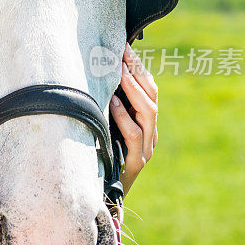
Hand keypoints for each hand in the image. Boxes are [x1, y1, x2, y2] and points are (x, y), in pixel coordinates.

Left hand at [110, 43, 158, 194]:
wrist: (103, 198)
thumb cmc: (99, 157)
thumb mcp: (103, 127)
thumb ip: (106, 106)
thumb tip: (92, 73)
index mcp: (146, 122)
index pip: (149, 88)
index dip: (138, 67)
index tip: (123, 46)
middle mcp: (150, 133)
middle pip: (152, 96)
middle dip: (137, 73)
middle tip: (121, 53)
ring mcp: (145, 149)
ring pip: (148, 113)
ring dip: (133, 90)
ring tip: (119, 72)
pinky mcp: (134, 163)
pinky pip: (133, 136)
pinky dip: (123, 117)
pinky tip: (111, 102)